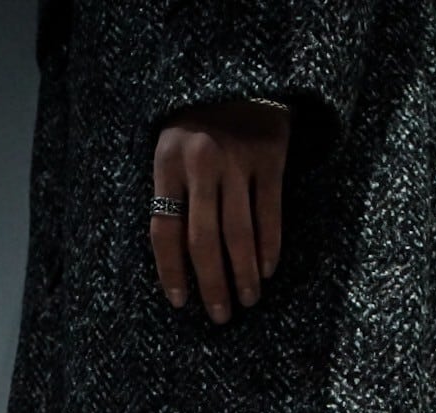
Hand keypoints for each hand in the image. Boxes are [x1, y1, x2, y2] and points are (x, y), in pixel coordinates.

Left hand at [149, 99, 290, 324]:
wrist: (238, 72)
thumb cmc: (197, 124)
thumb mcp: (171, 150)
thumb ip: (172, 195)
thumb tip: (179, 263)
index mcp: (167, 163)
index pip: (164, 231)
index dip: (171, 272)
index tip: (180, 302)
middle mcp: (201, 163)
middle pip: (204, 241)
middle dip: (213, 284)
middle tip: (220, 316)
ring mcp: (237, 160)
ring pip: (240, 234)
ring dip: (245, 275)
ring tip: (248, 300)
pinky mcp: (270, 157)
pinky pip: (270, 215)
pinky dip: (269, 248)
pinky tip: (267, 270)